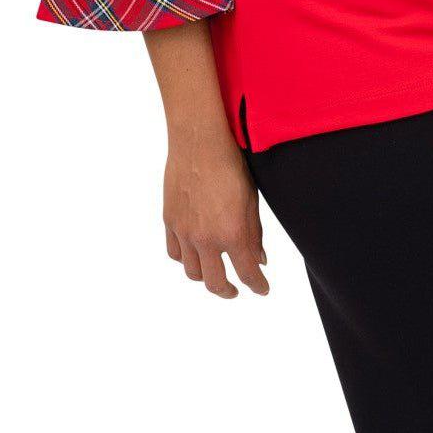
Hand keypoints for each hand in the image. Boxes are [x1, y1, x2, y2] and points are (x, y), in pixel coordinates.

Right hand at [163, 128, 269, 297]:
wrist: (199, 141)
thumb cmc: (231, 165)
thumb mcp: (251, 201)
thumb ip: (255, 234)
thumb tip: (259, 260)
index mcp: (232, 233)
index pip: (247, 273)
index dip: (257, 285)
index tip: (262, 289)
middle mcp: (206, 238)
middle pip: (215, 282)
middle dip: (228, 290)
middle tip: (236, 290)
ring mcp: (184, 232)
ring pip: (192, 272)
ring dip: (206, 277)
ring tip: (215, 272)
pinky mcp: (169, 221)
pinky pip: (175, 253)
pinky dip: (186, 260)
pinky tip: (195, 255)